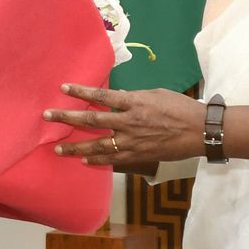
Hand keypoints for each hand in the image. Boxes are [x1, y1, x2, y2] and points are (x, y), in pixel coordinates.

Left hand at [43, 83, 205, 167]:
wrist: (200, 131)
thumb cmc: (180, 107)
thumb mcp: (155, 94)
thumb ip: (132, 97)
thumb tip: (114, 97)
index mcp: (134, 102)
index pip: (101, 95)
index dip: (81, 91)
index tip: (63, 88)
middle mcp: (129, 121)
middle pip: (92, 120)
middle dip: (68, 118)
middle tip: (48, 116)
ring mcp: (132, 141)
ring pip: (98, 145)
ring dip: (76, 147)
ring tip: (59, 148)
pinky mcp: (138, 155)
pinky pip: (113, 159)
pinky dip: (98, 159)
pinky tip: (84, 160)